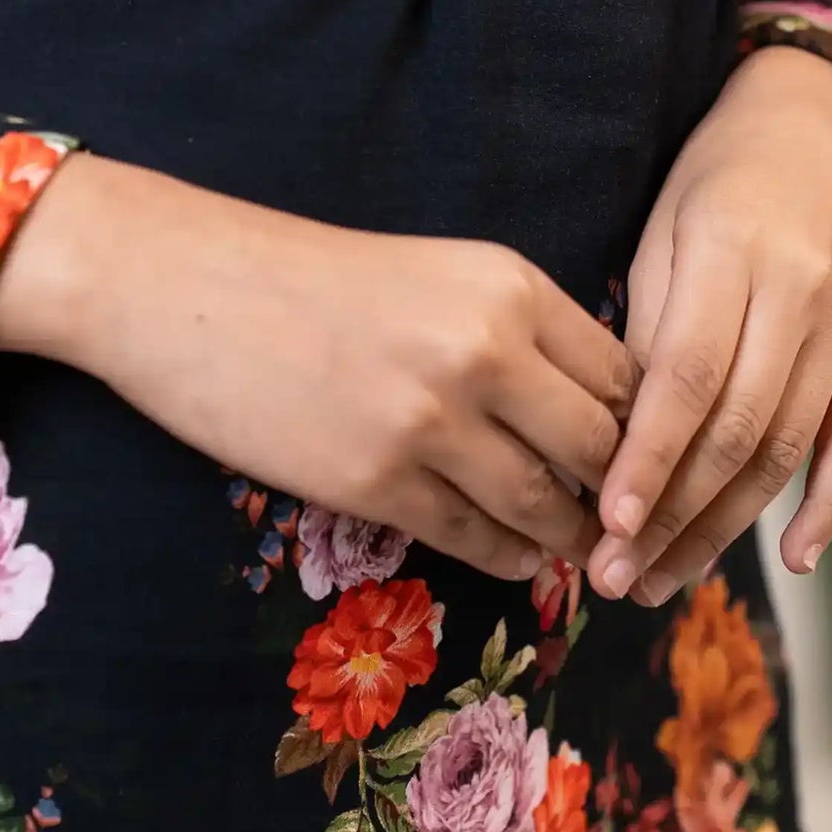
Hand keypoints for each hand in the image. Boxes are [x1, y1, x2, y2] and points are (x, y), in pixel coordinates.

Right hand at [0, 153, 637, 580]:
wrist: (186, 287)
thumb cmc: (313, 279)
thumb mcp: (439, 275)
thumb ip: (516, 332)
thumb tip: (592, 415)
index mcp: (507, 286)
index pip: (623, 374)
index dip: (644, 427)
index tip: (643, 459)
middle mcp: (483, 350)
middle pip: (601, 446)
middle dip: (621, 493)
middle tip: (627, 525)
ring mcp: (431, 421)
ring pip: (545, 504)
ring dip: (569, 536)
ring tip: (577, 549)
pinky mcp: (376, 481)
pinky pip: (475, 538)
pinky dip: (509, 556)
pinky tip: (516, 554)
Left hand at [588, 47, 831, 605]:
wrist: (825, 118)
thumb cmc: (721, 172)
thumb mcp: (665, 223)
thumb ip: (648, 321)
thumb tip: (616, 432)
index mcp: (732, 252)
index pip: (686, 377)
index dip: (648, 458)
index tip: (604, 525)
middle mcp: (800, 296)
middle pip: (735, 431)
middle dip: (672, 515)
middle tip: (616, 578)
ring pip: (786, 450)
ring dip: (726, 526)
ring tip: (666, 578)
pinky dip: (827, 508)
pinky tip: (791, 558)